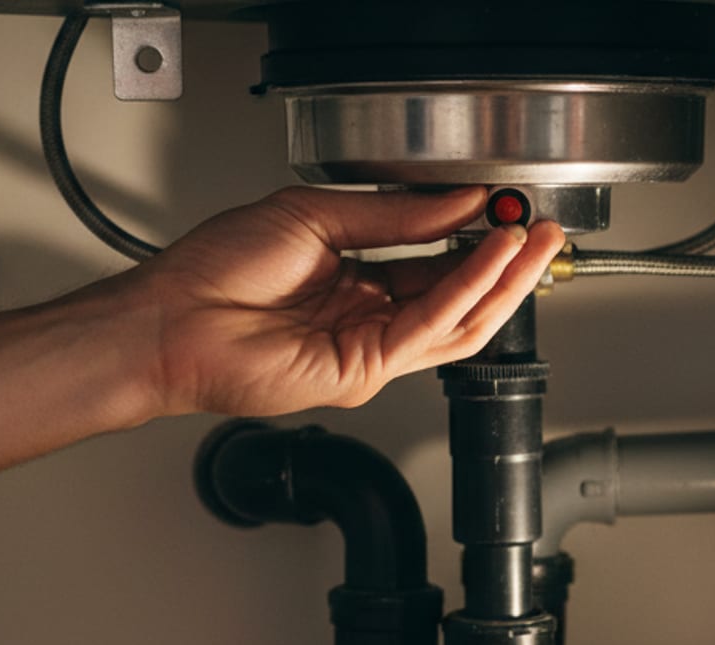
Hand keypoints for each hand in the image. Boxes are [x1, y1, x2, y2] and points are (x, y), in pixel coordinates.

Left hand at [123, 186, 566, 415]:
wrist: (172, 318)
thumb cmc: (217, 271)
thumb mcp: (316, 218)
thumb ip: (392, 217)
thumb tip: (458, 202)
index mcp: (357, 283)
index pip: (437, 264)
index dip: (478, 238)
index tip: (508, 207)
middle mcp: (369, 321)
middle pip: (460, 298)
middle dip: (508, 263)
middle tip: (543, 228)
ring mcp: (369, 352)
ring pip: (459, 321)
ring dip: (501, 279)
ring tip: (532, 240)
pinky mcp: (362, 371)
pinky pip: (428, 328)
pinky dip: (465, 290)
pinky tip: (487, 256)